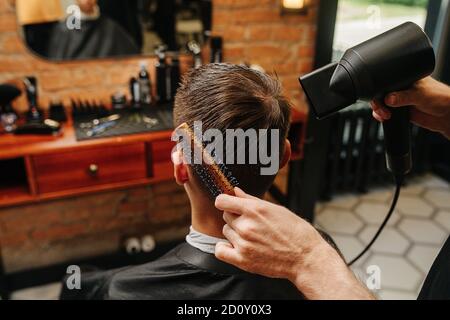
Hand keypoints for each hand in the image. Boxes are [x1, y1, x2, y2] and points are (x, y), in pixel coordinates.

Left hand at [215, 188, 373, 299]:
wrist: (305, 257)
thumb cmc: (295, 231)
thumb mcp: (275, 209)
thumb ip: (251, 199)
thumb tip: (235, 191)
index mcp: (254, 209)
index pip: (222, 201)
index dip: (224, 202)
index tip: (229, 205)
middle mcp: (247, 225)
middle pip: (225, 216)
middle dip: (236, 217)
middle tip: (251, 224)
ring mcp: (244, 243)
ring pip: (226, 231)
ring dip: (234, 233)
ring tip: (252, 237)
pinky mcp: (243, 260)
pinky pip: (220, 250)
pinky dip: (226, 248)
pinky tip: (237, 247)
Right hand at [371, 77, 449, 138]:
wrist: (446, 115)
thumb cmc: (440, 97)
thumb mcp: (420, 95)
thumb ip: (404, 97)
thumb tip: (389, 99)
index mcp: (405, 78)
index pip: (386, 81)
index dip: (378, 88)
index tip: (379, 98)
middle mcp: (401, 89)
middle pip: (381, 93)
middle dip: (378, 102)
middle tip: (382, 109)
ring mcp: (400, 100)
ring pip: (382, 104)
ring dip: (379, 110)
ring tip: (385, 115)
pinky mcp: (400, 111)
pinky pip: (385, 113)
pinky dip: (382, 116)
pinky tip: (385, 118)